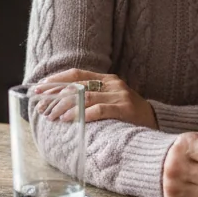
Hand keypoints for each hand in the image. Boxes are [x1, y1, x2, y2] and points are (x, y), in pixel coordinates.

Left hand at [39, 69, 157, 128]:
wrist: (158, 122)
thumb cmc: (130, 114)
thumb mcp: (111, 100)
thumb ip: (93, 98)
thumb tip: (62, 103)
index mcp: (107, 79)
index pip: (76, 74)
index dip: (56, 80)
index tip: (39, 88)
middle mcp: (112, 84)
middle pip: (77, 85)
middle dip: (55, 95)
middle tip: (40, 105)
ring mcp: (119, 95)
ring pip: (84, 96)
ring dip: (64, 106)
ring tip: (51, 115)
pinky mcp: (124, 109)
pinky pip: (98, 109)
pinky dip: (81, 114)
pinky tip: (68, 120)